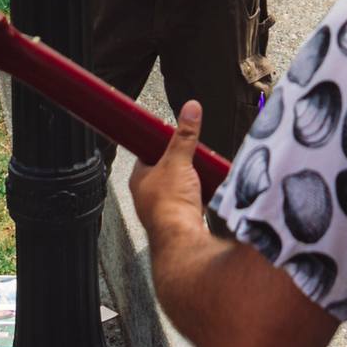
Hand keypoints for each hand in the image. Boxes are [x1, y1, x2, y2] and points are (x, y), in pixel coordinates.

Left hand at [129, 98, 205, 237]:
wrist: (182, 235)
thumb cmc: (168, 205)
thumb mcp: (179, 160)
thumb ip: (185, 135)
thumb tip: (189, 111)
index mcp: (139, 178)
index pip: (148, 153)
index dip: (162, 143)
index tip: (174, 136)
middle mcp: (148, 193)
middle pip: (167, 168)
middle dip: (183, 162)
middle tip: (194, 157)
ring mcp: (163, 205)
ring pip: (179, 184)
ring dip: (193, 179)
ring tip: (202, 174)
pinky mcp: (179, 215)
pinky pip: (191, 198)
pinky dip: (200, 193)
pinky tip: (207, 190)